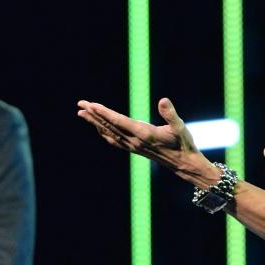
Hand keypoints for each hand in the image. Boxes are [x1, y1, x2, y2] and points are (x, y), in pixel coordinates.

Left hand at [77, 97, 213, 180]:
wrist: (183, 164)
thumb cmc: (183, 143)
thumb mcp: (180, 126)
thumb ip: (170, 114)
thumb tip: (163, 100)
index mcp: (144, 133)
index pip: (118, 121)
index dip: (103, 113)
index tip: (91, 105)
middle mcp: (135, 141)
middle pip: (109, 126)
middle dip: (94, 115)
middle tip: (80, 104)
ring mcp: (133, 146)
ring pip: (109, 133)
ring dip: (95, 123)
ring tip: (82, 113)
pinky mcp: (134, 148)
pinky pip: (114, 140)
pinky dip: (103, 132)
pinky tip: (97, 128)